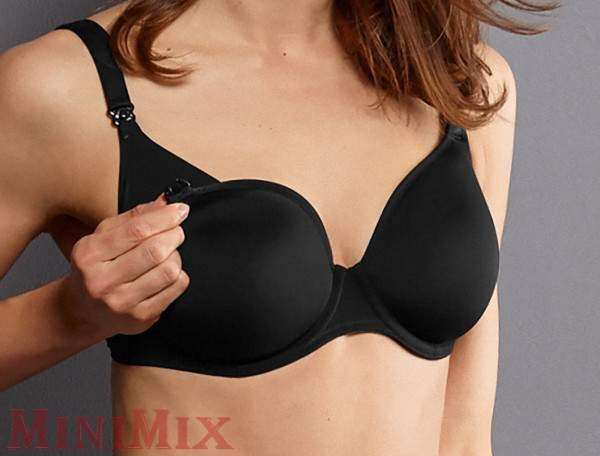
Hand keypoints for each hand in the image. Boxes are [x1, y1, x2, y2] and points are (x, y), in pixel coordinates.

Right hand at [63, 192, 189, 336]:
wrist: (81, 311)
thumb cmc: (96, 267)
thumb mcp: (104, 236)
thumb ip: (134, 217)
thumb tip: (165, 202)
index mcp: (90, 254)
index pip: (136, 231)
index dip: (164, 218)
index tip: (180, 210)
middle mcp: (102, 281)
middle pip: (154, 251)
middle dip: (174, 235)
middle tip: (177, 232)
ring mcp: (121, 303)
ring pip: (168, 271)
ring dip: (176, 257)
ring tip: (169, 253)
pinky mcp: (140, 318)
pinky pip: (175, 290)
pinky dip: (179, 276)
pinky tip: (169, 273)